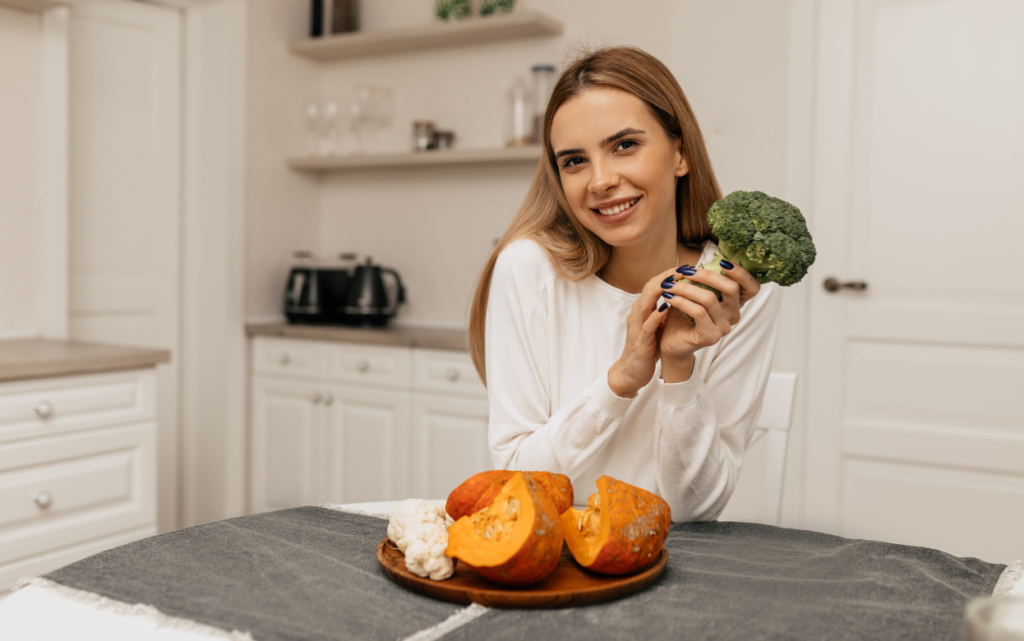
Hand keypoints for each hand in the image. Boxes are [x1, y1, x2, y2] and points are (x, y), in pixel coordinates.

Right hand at [607, 266, 682, 397]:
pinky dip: (655, 315)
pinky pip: (646, 326)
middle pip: (648, 289)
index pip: (653, 285)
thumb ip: (663, 310)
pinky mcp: (640, 342)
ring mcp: (637, 327)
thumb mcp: (655, 325)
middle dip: (666, 277)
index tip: (685, 267)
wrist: (631, 371)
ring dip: (660, 291)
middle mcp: (637, 314)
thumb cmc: (646, 347)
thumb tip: (681, 295)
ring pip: (645, 303)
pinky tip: (666, 308)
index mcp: (642, 309)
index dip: (668, 275)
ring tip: (675, 281)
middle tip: (684, 269)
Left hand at [657, 261, 760, 381]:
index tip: (723, 263)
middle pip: (731, 288)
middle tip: (684, 272)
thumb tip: (694, 263)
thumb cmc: (683, 316)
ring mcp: (723, 327)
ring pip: (709, 299)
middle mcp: (733, 315)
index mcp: (734, 303)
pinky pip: (698, 312)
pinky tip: (669, 297)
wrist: (671, 343)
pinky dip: (681, 301)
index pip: (751, 287)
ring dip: (685, 288)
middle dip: (706, 275)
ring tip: (668, 284)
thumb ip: (701, 281)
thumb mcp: (694, 294)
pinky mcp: (710, 336)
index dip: (742, 273)